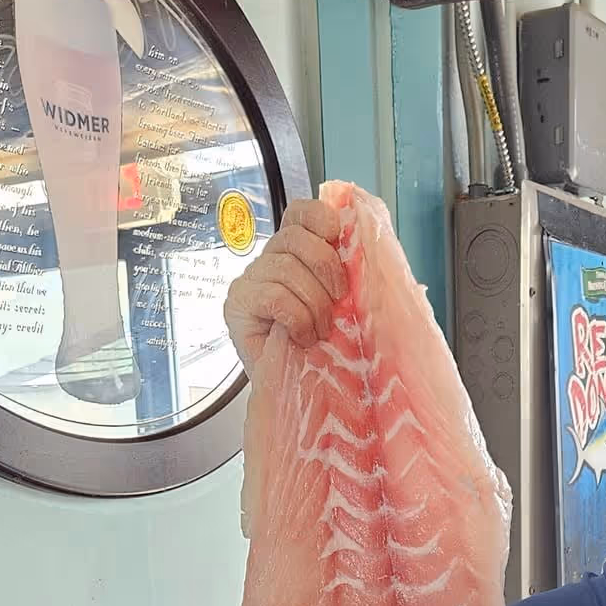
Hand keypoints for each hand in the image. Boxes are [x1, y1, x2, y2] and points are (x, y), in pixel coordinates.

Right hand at [224, 198, 345, 376]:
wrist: (306, 393)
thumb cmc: (328, 349)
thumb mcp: (350, 303)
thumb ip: (354, 268)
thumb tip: (368, 231)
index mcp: (297, 252)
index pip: (300, 212)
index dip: (320, 218)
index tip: (337, 238)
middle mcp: (270, 260)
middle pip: (295, 238)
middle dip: (326, 269)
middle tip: (337, 303)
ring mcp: (250, 281)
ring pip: (286, 269)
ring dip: (314, 304)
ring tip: (319, 330)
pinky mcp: (238, 305)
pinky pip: (273, 295)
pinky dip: (297, 317)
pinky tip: (301, 336)